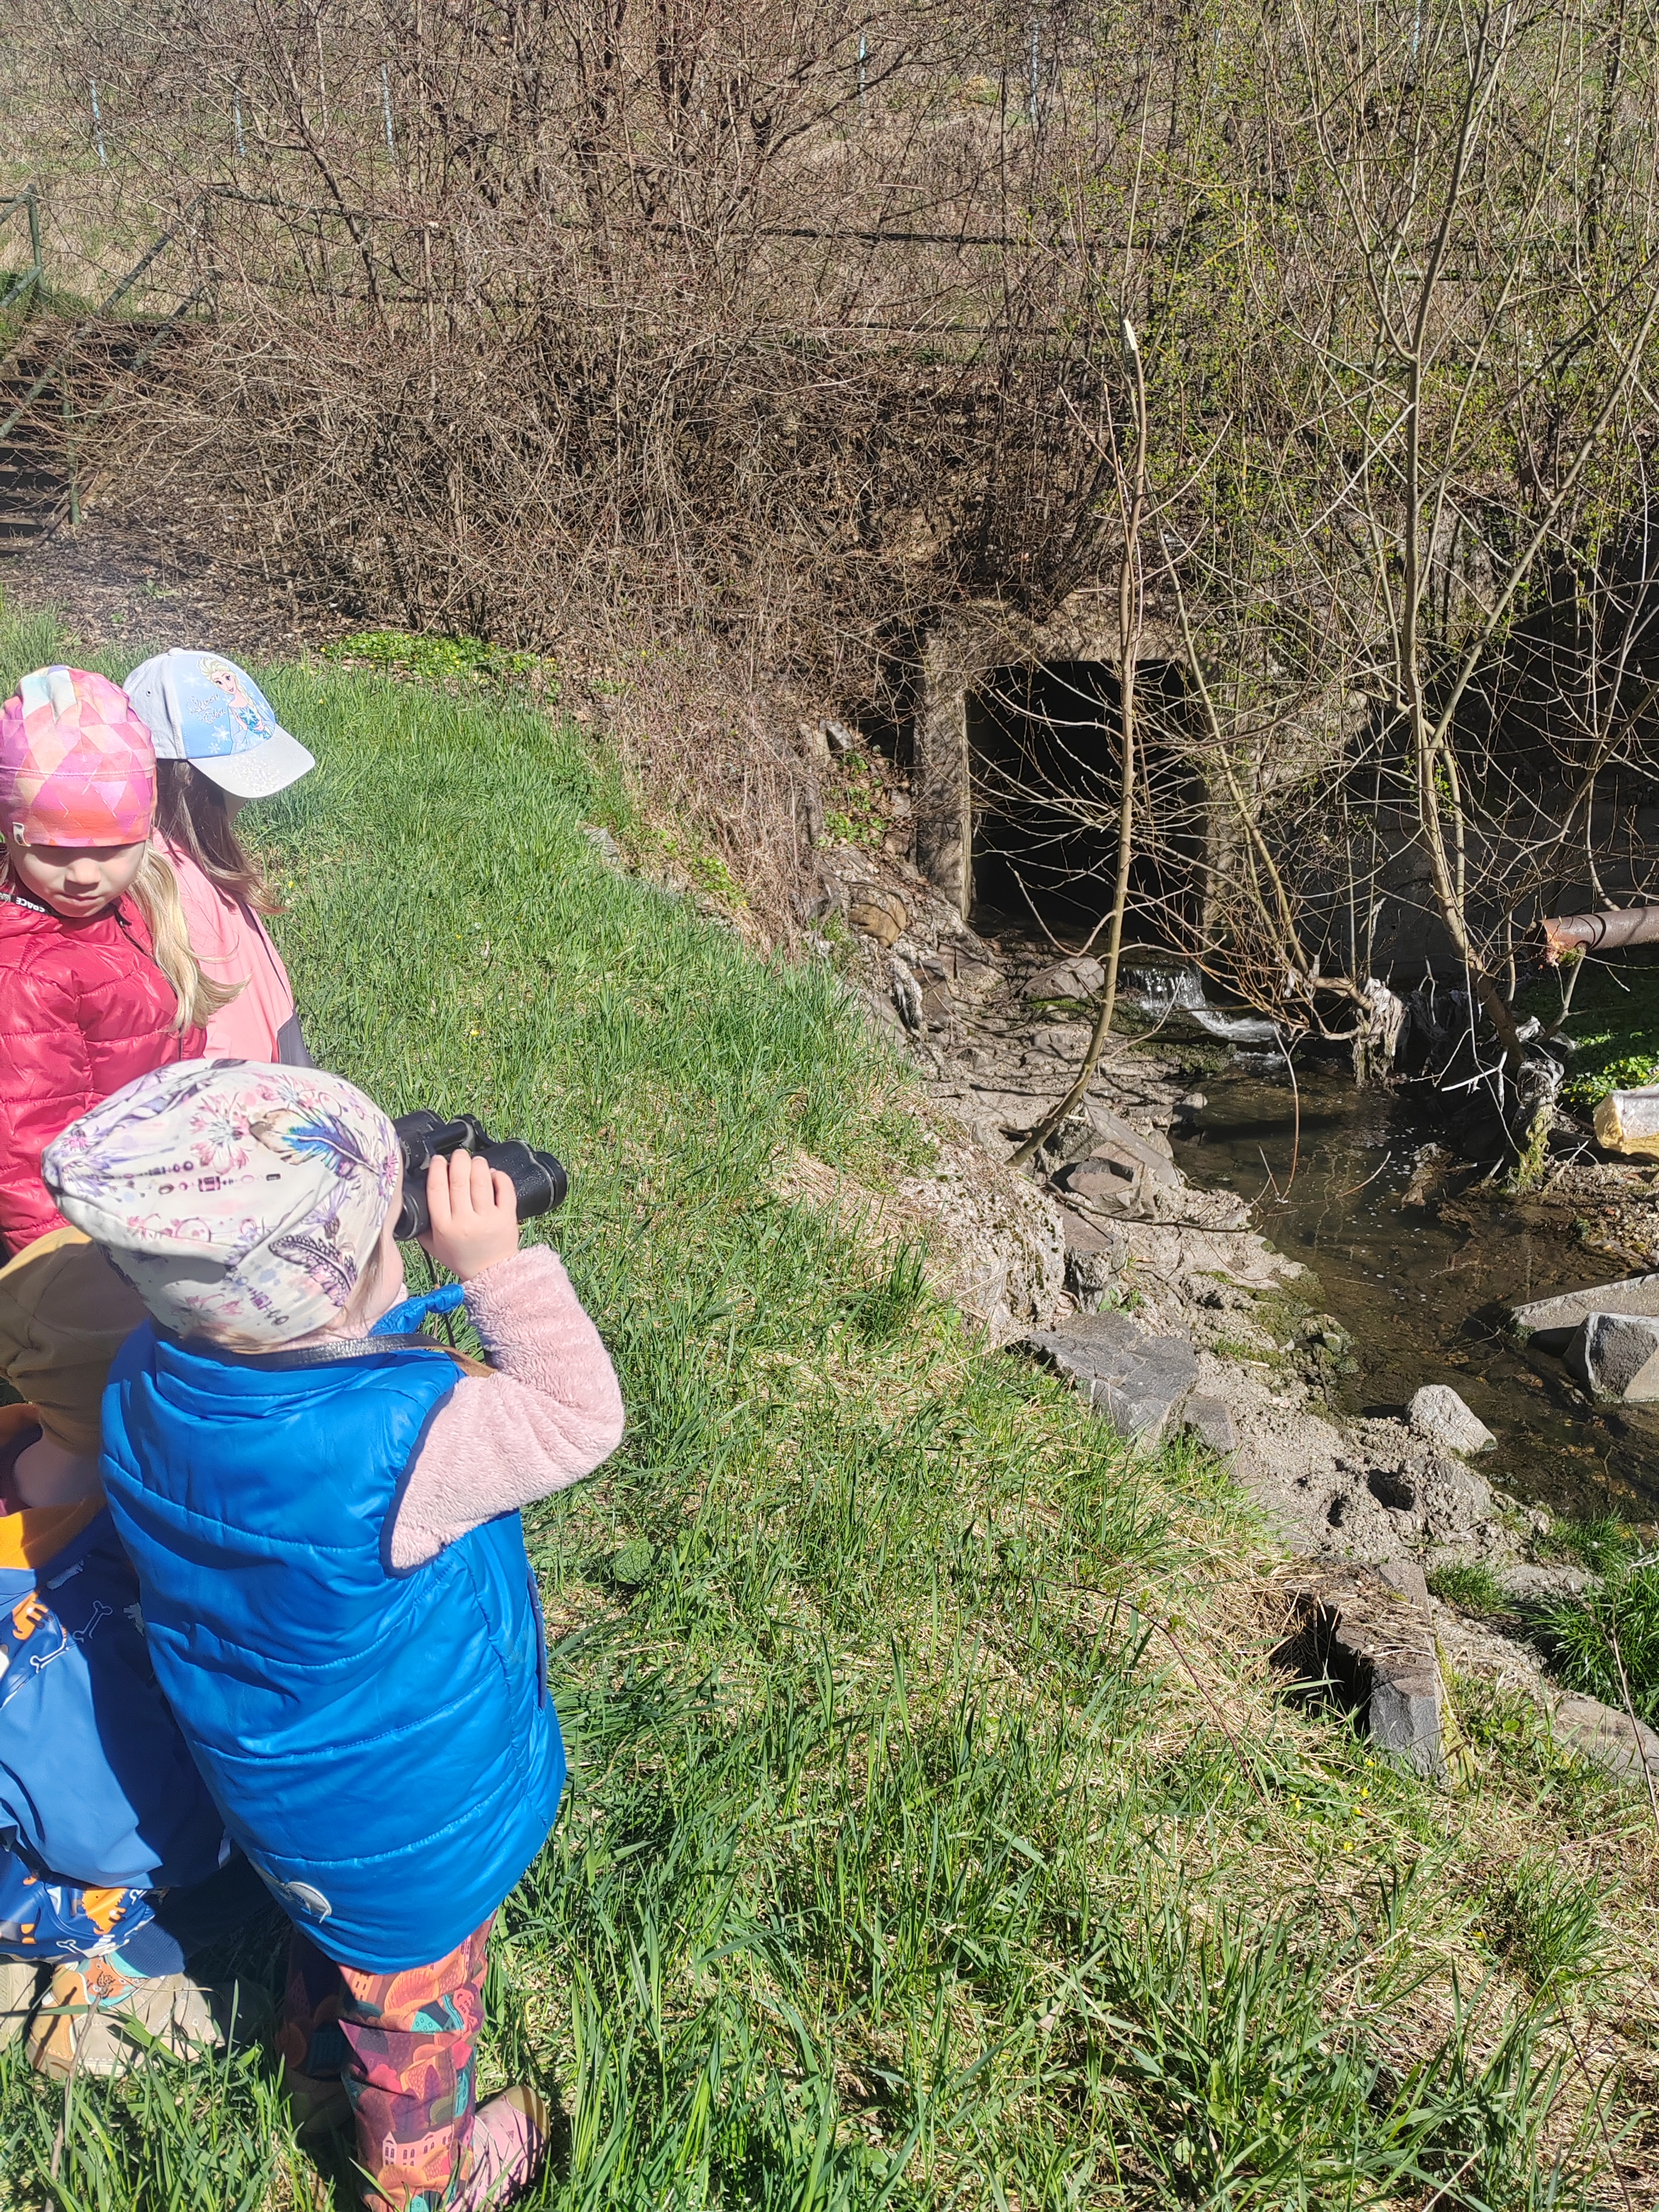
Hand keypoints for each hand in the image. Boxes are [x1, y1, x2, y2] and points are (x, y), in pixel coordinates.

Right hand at [418, 1149, 519, 1280]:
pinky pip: (505, 1189)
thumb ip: (422, 1224)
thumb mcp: (432, 1245)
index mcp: (444, 1227)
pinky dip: (499, 1176)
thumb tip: (414, 1198)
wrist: (490, 1273)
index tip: (438, 1160)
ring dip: (477, 1165)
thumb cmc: (461, 1257)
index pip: (437, 1190)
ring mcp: (488, 1219)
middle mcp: (465, 1222)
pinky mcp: (507, 1217)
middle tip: (458, 1154)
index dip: (437, 1169)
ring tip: (475, 1161)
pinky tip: (492, 1174)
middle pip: (459, 1181)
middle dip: (458, 1160)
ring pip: (481, 1181)